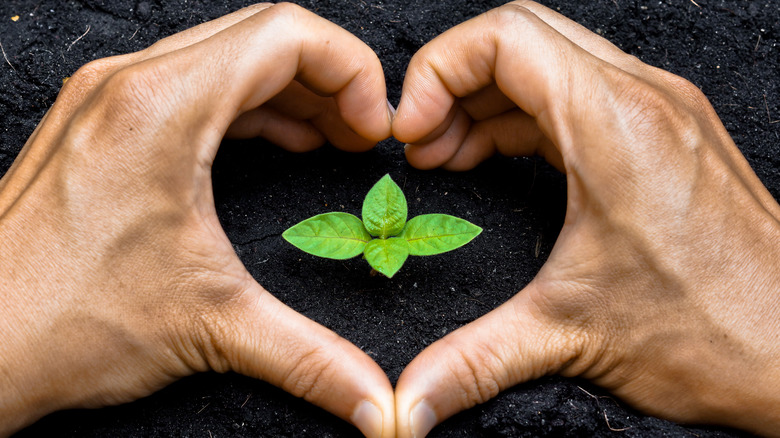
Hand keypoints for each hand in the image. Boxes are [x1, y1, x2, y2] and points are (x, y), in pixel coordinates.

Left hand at [0, 4, 394, 436]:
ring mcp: (107, 98)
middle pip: (260, 36)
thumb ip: (310, 357)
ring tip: (329, 138)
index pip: (286, 35)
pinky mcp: (98, 122)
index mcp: (161, 108)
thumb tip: (377, 399)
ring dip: (288, 92)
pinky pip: (191, 85)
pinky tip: (273, 140)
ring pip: (224, 56)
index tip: (373, 127)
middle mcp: (129, 85)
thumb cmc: (64, 322)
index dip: (350, 71)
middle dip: (327, 80)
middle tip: (359, 135)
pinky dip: (246, 106)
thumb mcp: (212, 327)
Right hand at [392, 1, 779, 435]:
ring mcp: (662, 110)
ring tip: (448, 154)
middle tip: (421, 144)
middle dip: (454, 82)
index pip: (502, 37)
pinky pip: (579, 93)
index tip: (410, 131)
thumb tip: (409, 402)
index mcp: (615, 124)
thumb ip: (472, 361)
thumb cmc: (712, 334)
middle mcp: (644, 98)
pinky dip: (526, 115)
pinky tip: (499, 157)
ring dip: (488, 100)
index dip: (437, 71)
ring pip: (551, 60)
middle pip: (521, 36)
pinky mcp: (668, 134)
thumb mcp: (569, 335)